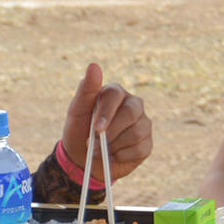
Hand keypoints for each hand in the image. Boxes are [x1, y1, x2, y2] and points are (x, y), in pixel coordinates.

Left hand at [60, 63, 151, 182]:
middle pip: (131, 113)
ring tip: (100, 151)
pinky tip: (112, 156)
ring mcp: (143, 123)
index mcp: (115, 93)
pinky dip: (122, 156)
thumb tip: (94, 65)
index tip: (96, 129)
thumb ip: (86, 89)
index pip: (116, 95)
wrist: (82, 158)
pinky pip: (140, 149)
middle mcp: (133, 105)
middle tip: (94, 146)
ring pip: (136, 132)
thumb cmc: (79, 130)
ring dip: (113, 146)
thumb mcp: (77, 110)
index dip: (107, 113)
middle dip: (110, 132)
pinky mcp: (147, 142)